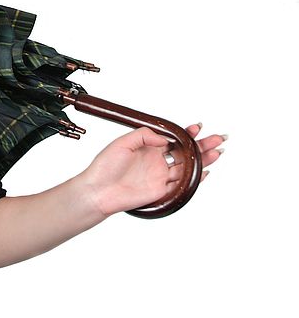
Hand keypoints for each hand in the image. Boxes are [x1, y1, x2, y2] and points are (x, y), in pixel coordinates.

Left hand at [82, 124, 226, 216]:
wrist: (98, 190)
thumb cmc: (105, 166)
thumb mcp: (122, 142)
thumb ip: (144, 136)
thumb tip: (165, 138)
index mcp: (148, 148)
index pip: (173, 139)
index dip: (187, 133)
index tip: (197, 127)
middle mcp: (157, 161)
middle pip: (185, 152)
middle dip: (203, 145)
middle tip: (218, 138)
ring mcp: (160, 176)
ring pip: (187, 167)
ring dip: (204, 160)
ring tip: (218, 152)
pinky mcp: (161, 190)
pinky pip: (182, 185)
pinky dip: (195, 178)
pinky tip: (206, 171)